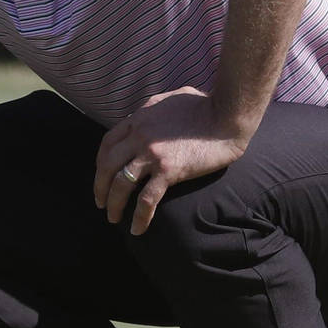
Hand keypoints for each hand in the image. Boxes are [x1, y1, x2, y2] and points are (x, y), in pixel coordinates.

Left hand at [94, 87, 252, 235]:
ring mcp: (152, 153)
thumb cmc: (206, 105)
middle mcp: (140, 135)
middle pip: (107, 164)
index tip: (102, 175)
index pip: (107, 142)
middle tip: (100, 202)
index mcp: (139, 119)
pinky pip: (147, 198)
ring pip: (121, 183)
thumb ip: (155, 108)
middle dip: (100, 186)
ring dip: (113, 204)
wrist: (227, 115)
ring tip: (113, 218)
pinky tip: (137, 229)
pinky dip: (140, 216)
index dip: (101, 162)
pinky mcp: (169, 170)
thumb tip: (151, 113)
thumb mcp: (171, 98)